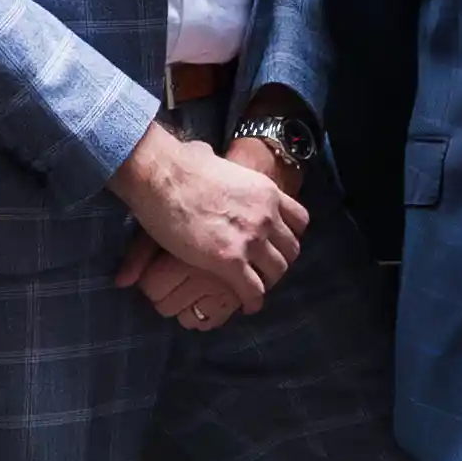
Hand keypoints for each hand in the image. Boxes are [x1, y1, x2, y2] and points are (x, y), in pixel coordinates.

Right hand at [115, 121, 305, 324]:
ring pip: (276, 272)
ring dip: (267, 282)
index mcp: (266, 191)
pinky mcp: (230, 260)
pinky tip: (247, 305)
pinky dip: (253, 301)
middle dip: (280, 262)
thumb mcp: (213, 158)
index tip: (277, 244)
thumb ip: (217, 163)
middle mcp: (266, 215)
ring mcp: (251, 239)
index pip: (299, 220)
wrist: (162, 174)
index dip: (289, 236)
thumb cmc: (178, 163)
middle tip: (264, 270)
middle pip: (291, 249)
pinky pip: (253, 290)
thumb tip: (204, 155)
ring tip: (254, 289)